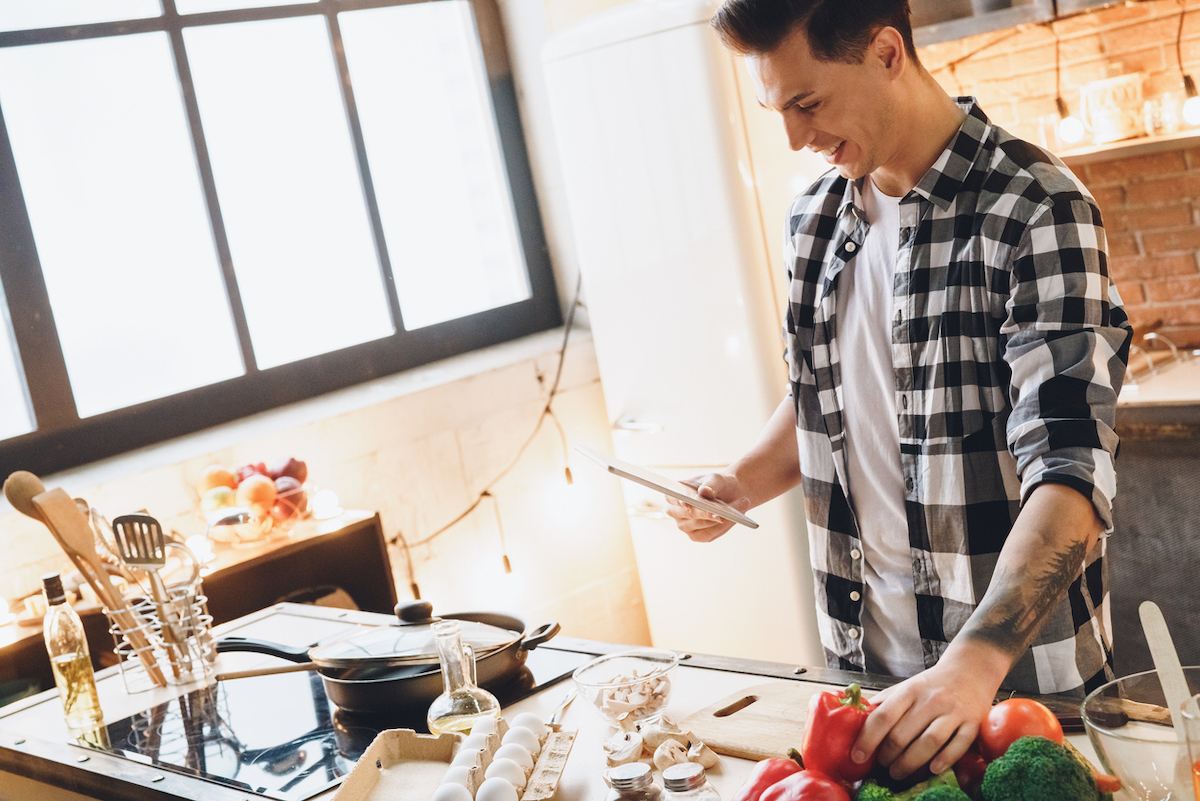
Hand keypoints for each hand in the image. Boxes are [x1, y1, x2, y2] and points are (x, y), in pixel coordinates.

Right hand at [663, 472, 750, 542]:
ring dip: (720, 518)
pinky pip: (710, 534)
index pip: (673, 498)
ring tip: (740, 505)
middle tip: (721, 512)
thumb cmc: (718, 484)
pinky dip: (723, 526)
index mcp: (674, 494)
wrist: (731, 494)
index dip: (679, 501)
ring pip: (700, 525)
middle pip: (688, 514)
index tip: (687, 503)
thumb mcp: (717, 479)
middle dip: (705, 513)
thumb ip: (711, 484)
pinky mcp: (697, 536)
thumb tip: (705, 492)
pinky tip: (734, 518)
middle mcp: (675, 512)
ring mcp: (685, 526)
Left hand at [851, 647, 1005, 779]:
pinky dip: (944, 760)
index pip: (883, 716)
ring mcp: (953, 712)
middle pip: (903, 734)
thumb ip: (885, 703)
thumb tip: (858, 719)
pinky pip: (958, 746)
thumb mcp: (906, 687)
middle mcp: (931, 700)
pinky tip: (932, 770)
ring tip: (898, 772)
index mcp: (910, 690)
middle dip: (887, 755)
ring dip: (910, 763)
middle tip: (881, 766)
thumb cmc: (932, 684)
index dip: (868, 738)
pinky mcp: (972, 723)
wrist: (969, 671)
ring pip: (929, 742)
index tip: (857, 755)